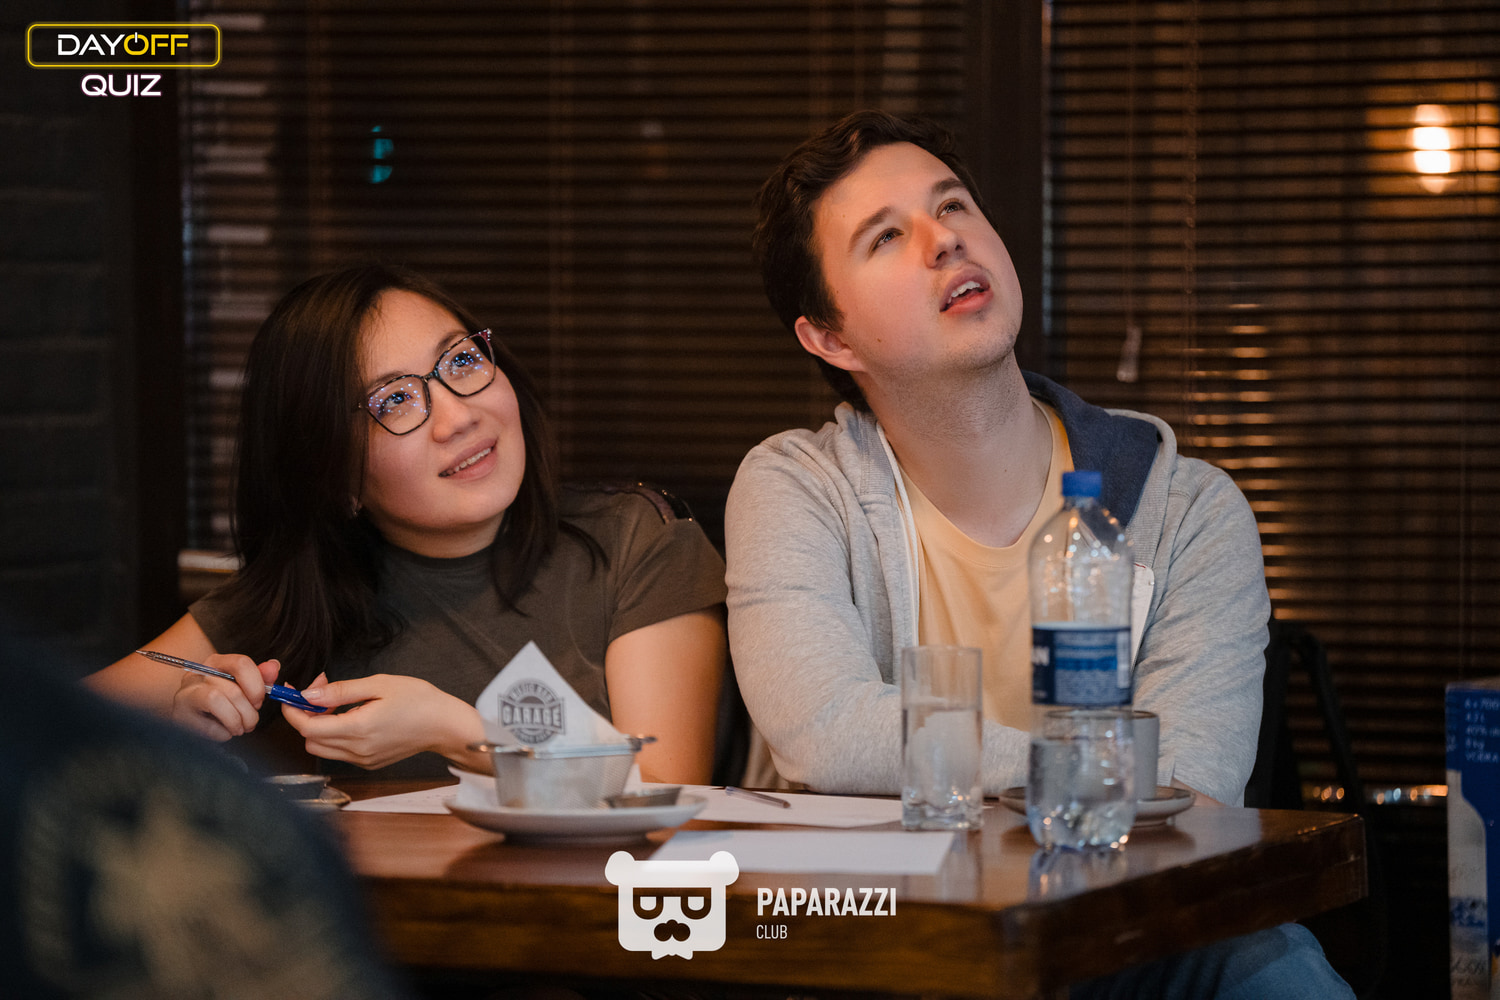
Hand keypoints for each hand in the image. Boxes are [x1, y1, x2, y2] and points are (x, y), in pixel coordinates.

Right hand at [169, 654, 279, 740]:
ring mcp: (186, 693)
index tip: (259, 701)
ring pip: (218, 701)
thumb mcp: (241, 687)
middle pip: (233, 689)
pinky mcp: (180, 715)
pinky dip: (223, 734)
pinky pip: (208, 725)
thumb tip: (274, 666)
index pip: (241, 664)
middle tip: (251, 721)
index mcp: (216, 663)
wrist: (191, 720)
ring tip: (240, 728)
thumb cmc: (220, 702)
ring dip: (237, 722)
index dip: (256, 685)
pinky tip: (224, 733)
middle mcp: (198, 674)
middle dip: (249, 712)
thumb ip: (260, 676)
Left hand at [281, 672, 484, 770]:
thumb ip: (340, 691)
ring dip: (319, 727)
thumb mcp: (379, 684)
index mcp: (358, 729)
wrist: (445, 725)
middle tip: (321, 692)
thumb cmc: (419, 700)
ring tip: (336, 704)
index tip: (291, 693)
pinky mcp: (369, 763)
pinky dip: (335, 735)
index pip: (307, 728)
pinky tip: (350, 716)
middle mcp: (357, 750)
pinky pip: (339, 752)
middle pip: (309, 741)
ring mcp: (363, 760)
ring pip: (322, 748)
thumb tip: (308, 695)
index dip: (292, 710)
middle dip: (306, 716)